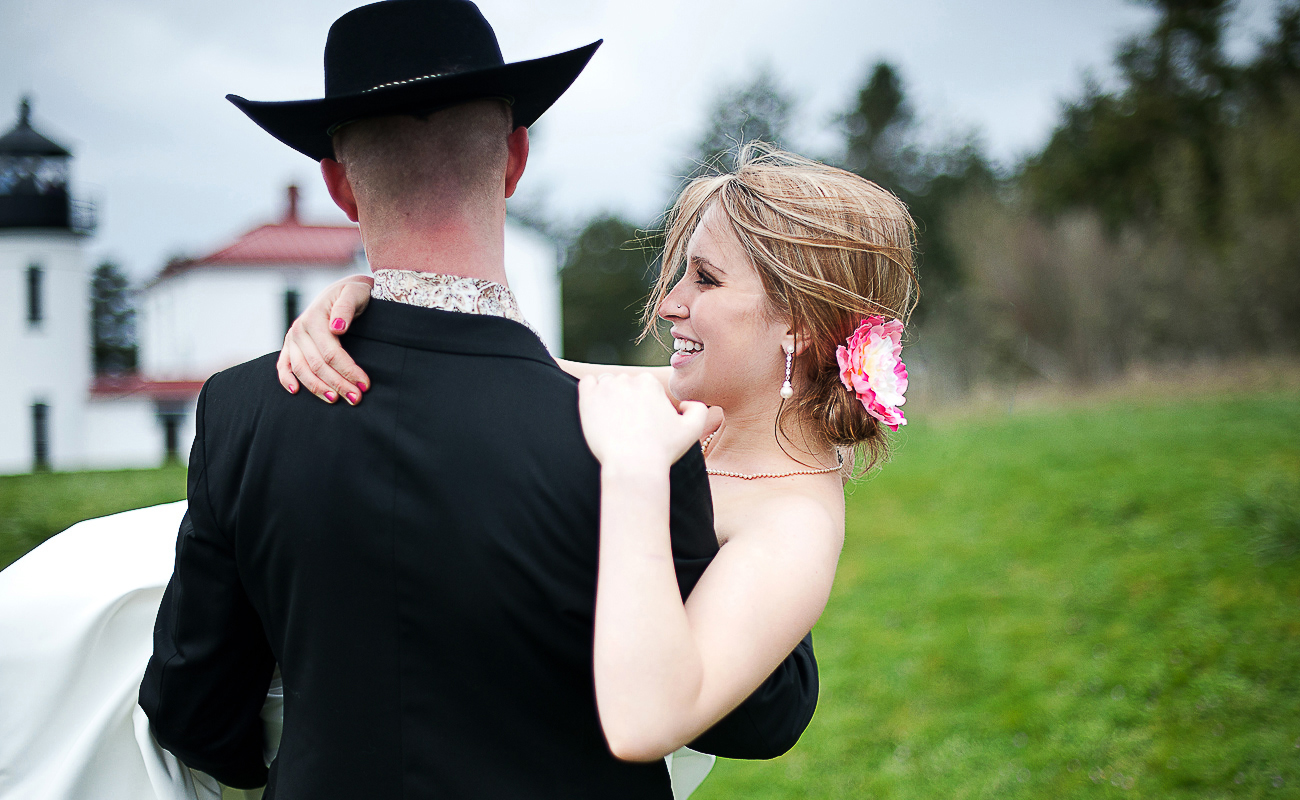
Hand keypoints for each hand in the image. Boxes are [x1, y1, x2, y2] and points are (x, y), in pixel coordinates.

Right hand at [276, 275, 373, 403]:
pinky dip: (286, 379)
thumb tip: (337, 328)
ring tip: (335, 400)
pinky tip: (295, 392)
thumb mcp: (355, 293)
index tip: (365, 385)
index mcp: (315, 318)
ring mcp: (293, 338)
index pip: (331, 353)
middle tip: (356, 399)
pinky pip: (284, 364)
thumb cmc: (353, 293)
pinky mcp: (290, 345)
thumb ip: (346, 308)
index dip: (348, 370)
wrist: (342, 290)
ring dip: (317, 388)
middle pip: (318, 365)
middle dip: (338, 384)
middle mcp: (300, 329)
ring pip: (302, 369)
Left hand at [578, 373, 708, 471]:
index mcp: (650, 383)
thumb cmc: (662, 451)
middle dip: (625, 399)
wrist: (633, 465)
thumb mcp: (692, 430)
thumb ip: (698, 409)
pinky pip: (587, 383)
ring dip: (608, 396)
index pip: (642, 385)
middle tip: (627, 424)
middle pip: (624, 384)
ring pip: (605, 383)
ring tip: (612, 420)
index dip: (643, 403)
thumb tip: (684, 403)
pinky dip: (590, 392)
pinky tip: (596, 409)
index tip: (641, 421)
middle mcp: (628, 380)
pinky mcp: (588, 399)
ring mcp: (606, 388)